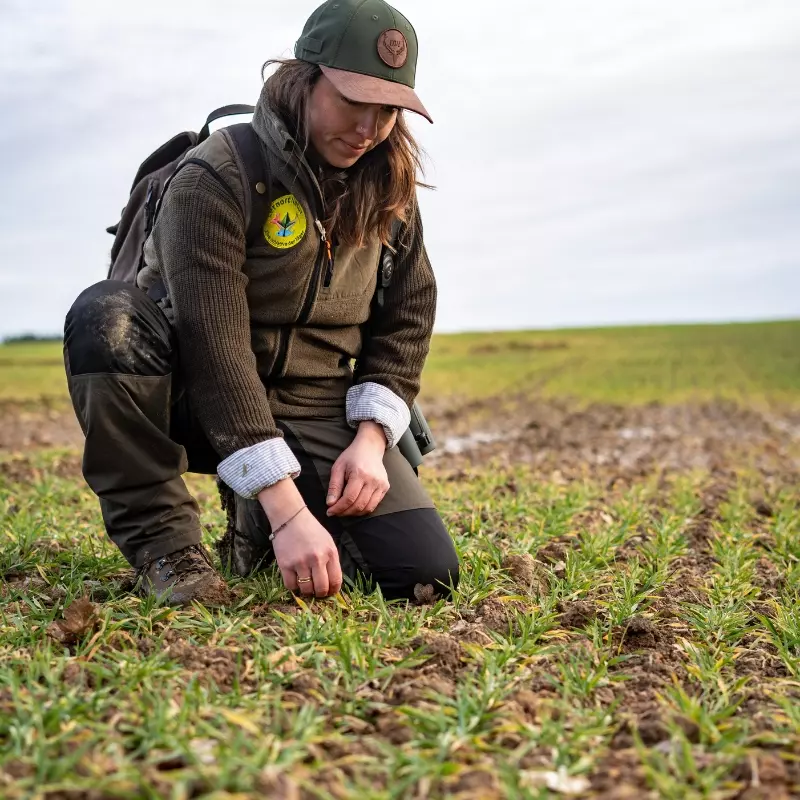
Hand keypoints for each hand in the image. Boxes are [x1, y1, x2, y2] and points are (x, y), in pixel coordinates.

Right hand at [258, 479, 341, 597]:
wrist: (291, 517)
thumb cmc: (311, 530)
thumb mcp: (327, 542)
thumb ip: (331, 561)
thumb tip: (332, 583)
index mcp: (330, 553)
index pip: (336, 580)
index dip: (333, 591)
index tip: (330, 592)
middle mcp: (316, 559)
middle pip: (321, 588)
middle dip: (320, 594)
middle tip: (317, 592)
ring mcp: (300, 562)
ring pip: (306, 589)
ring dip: (307, 591)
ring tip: (306, 586)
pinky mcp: (285, 564)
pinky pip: (291, 585)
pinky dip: (294, 587)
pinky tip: (296, 581)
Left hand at [326, 421, 389, 516]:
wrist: (370, 448)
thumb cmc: (351, 457)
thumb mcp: (338, 467)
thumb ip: (334, 486)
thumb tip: (330, 504)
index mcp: (360, 474)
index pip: (349, 498)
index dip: (338, 508)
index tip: (329, 512)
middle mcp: (373, 480)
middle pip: (359, 505)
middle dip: (345, 512)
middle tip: (335, 512)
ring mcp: (381, 484)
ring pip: (367, 508)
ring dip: (354, 513)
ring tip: (344, 510)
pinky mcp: (385, 487)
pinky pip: (374, 505)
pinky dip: (363, 509)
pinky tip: (355, 505)